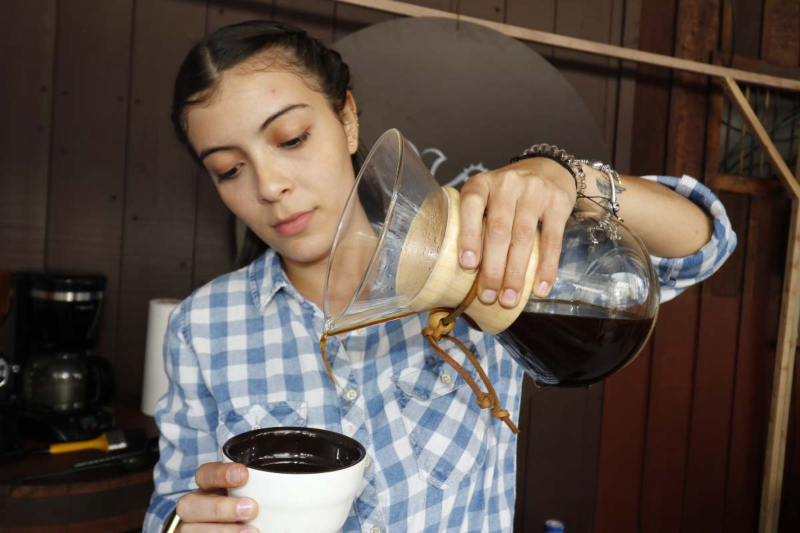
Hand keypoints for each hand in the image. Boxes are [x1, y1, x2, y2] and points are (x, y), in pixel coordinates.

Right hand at [175, 462, 257, 531]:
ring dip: (220, 531)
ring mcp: (188, 528)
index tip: (244, 475)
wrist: (228, 525)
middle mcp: (192, 507)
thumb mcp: (248, 495)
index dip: (220, 473)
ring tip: (251, 532)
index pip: (204, 474)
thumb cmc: (244, 507)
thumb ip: (260, 489)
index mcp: (206, 489)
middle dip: (220, 507)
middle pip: (190, 504)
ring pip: (190, 529)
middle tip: (251, 509)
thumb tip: (302, 486)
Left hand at [458, 157, 575, 307]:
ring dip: (516, 273)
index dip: (468, 236)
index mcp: (481, 183)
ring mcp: (534, 191)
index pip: (472, 207)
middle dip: (493, 268)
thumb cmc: (507, 194)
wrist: (548, 168)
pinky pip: (551, 240)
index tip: (467, 266)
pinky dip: (546, 267)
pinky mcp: (558, 203)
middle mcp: (507, 183)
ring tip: (509, 299)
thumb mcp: (486, 197)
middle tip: (488, 297)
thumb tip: (466, 273)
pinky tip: (540, 288)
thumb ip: (476, 222)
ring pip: (523, 237)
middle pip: (498, 230)